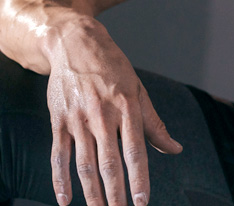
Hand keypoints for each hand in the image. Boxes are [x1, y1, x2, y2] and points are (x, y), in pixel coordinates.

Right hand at [45, 21, 182, 205]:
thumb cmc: (112, 68)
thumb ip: (154, 123)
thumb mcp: (138, 89)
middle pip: (109, 163)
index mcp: (126, 106)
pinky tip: (65, 199)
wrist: (74, 43)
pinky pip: (58, 155)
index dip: (139, 178)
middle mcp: (102, 114)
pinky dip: (60, 179)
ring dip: (91, 193)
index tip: (142, 202)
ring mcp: (78, 118)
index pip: (135, 150)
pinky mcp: (58, 120)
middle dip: (115, 194)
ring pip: (84, 164)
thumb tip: (175, 149)